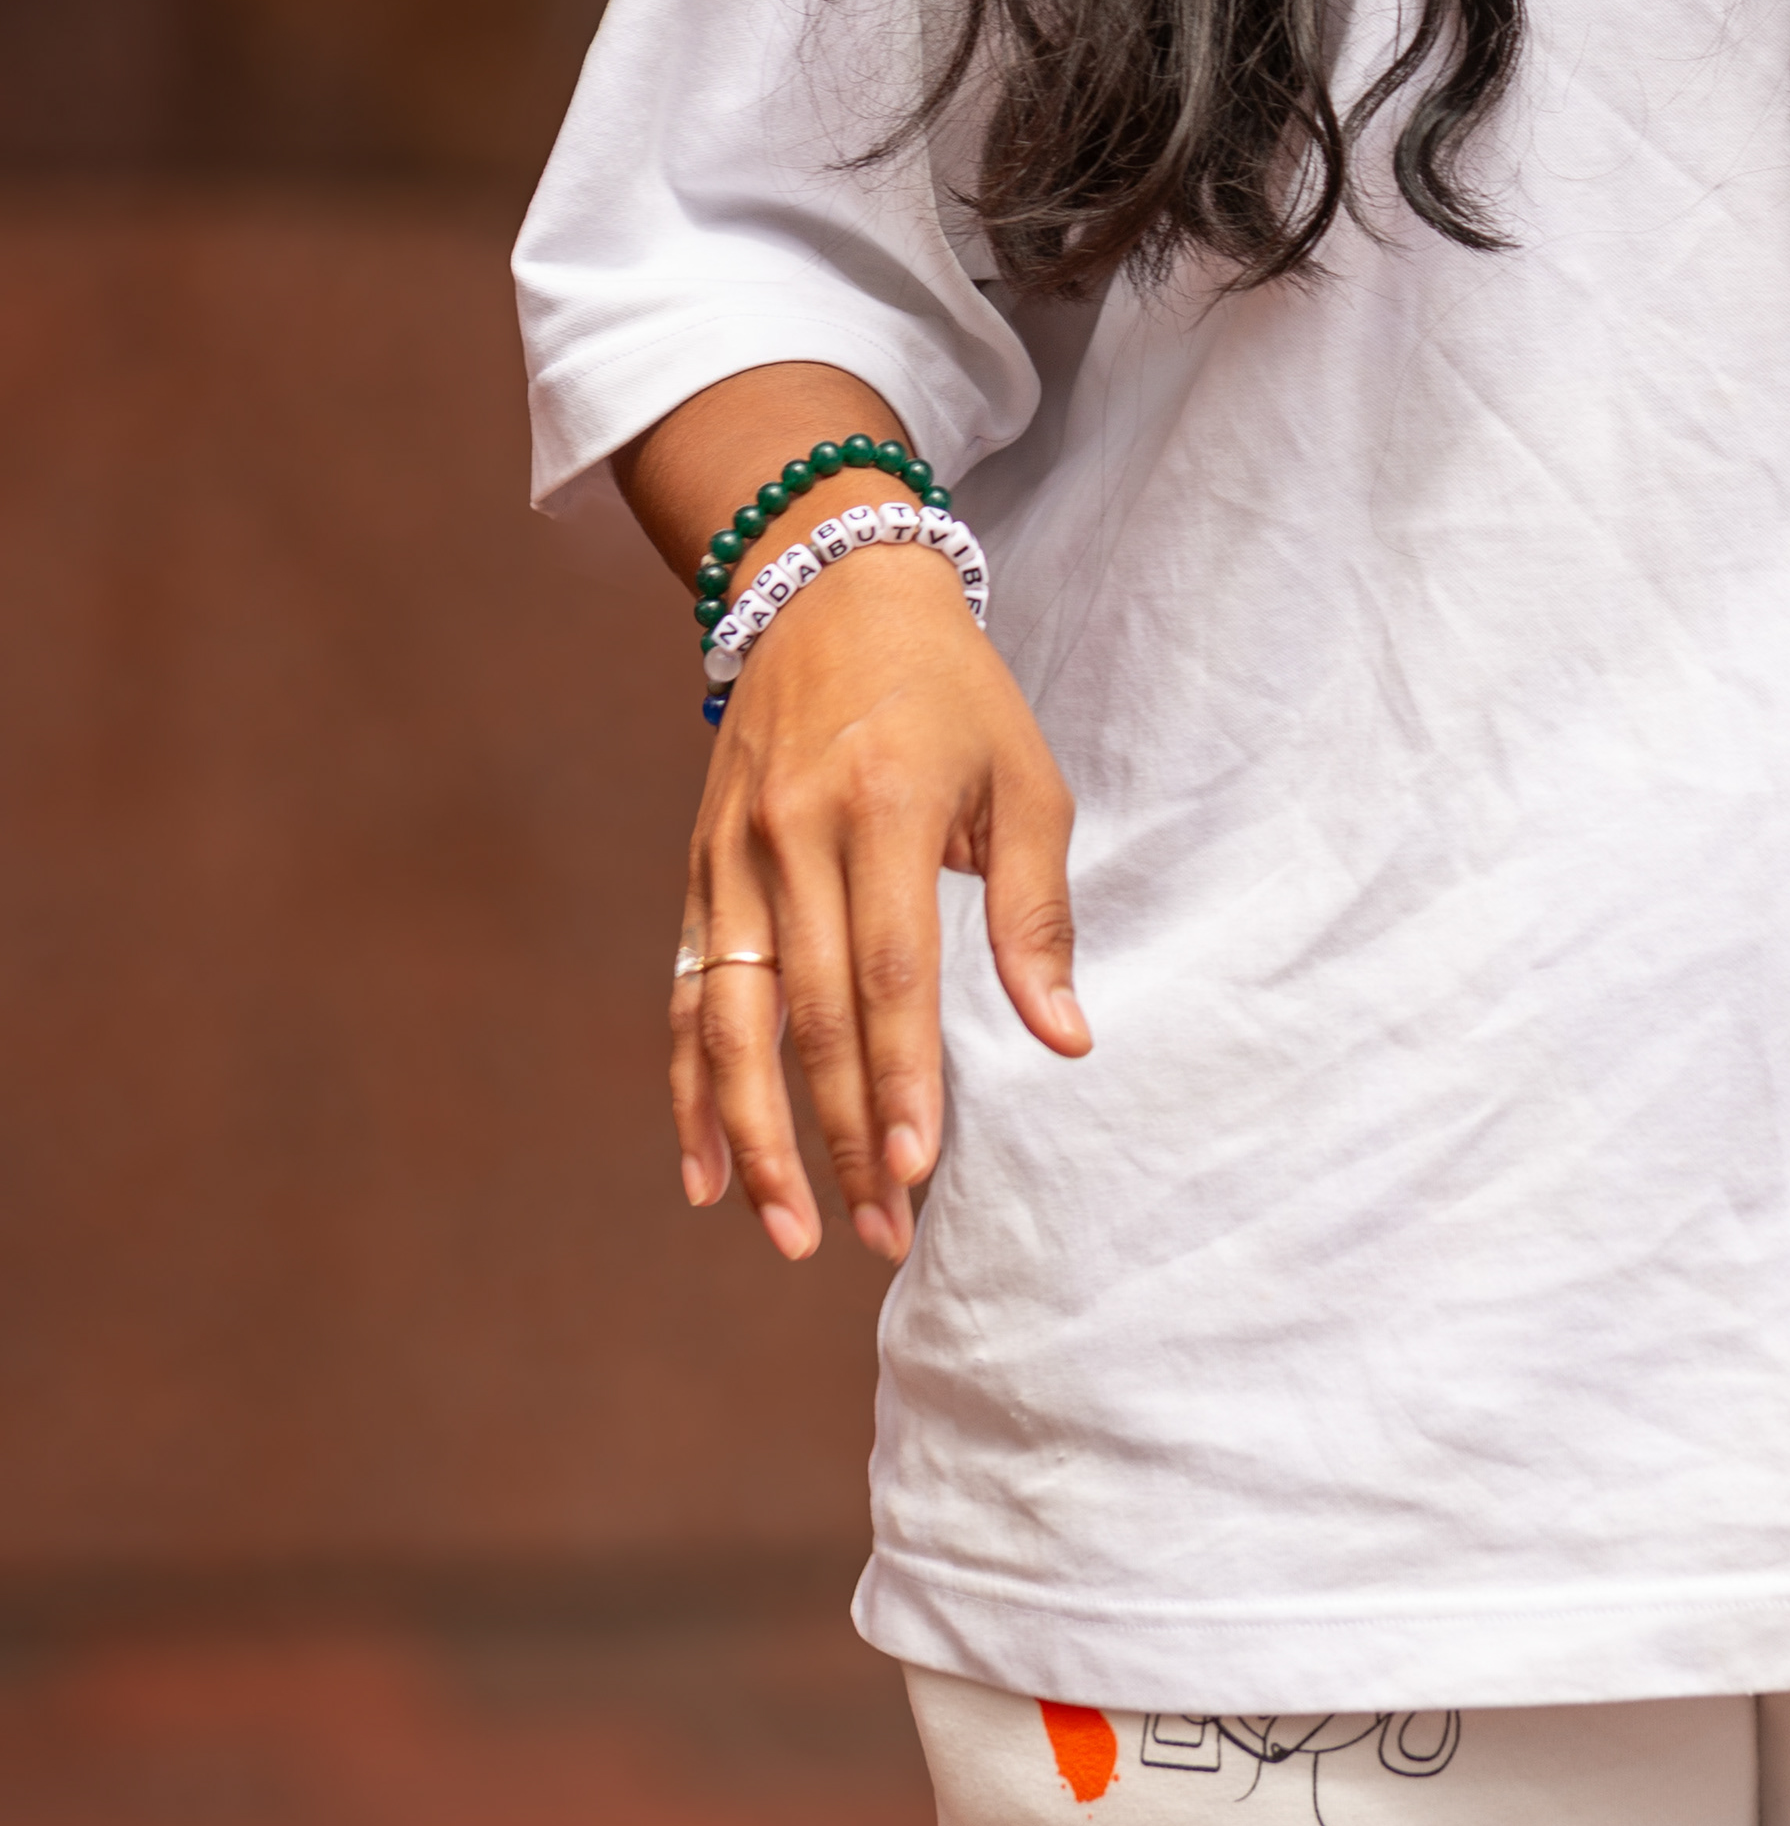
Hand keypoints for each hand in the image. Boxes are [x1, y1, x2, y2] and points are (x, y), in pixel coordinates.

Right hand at [670, 545, 1082, 1265]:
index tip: (919, 1167)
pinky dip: (690, 1090)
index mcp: (886, 806)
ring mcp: (732, 856)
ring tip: (791, 1234)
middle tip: (881, 1234)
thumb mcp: (1024, 780)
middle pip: (809, 1014)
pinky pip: (687, 997)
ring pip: (731, 1022)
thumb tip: (1065, 1039)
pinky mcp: (699, 871)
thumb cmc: (953, 694)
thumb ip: (1036, 915)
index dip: (900, 1076)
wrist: (827, 591)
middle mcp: (794, 835)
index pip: (889, 971)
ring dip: (757, 1138)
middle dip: (843, 1134)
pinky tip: (708, 1175)